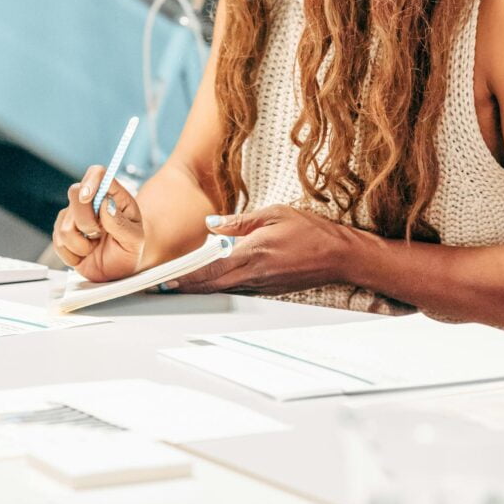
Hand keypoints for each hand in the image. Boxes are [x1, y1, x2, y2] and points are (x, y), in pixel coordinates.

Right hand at [52, 167, 144, 281]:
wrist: (118, 269)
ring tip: (94, 246)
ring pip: (64, 226)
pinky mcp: (61, 234)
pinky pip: (58, 243)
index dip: (90, 181)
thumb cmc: (129, 249)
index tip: (87, 197)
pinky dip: (73, 255)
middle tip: (99, 234)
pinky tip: (85, 253)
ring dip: (82, 244)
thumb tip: (105, 204)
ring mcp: (74, 217)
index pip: (98, 174)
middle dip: (86, 221)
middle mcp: (91, 202)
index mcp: (113, 196)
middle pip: (74, 194)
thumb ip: (121, 223)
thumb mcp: (134, 239)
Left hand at [171, 204, 354, 294]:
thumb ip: (240, 221)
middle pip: (212, 285)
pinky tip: (212, 282)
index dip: (187, 275)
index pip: (211, 268)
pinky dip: (221, 287)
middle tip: (164, 286)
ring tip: (180, 284)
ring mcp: (262, 285)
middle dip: (187, 287)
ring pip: (223, 290)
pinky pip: (238, 289)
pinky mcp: (268, 289)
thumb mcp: (274, 214)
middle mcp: (254, 274)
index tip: (168, 278)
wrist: (339, 255)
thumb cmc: (310, 231)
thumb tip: (212, 224)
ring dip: (202, 288)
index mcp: (253, 253)